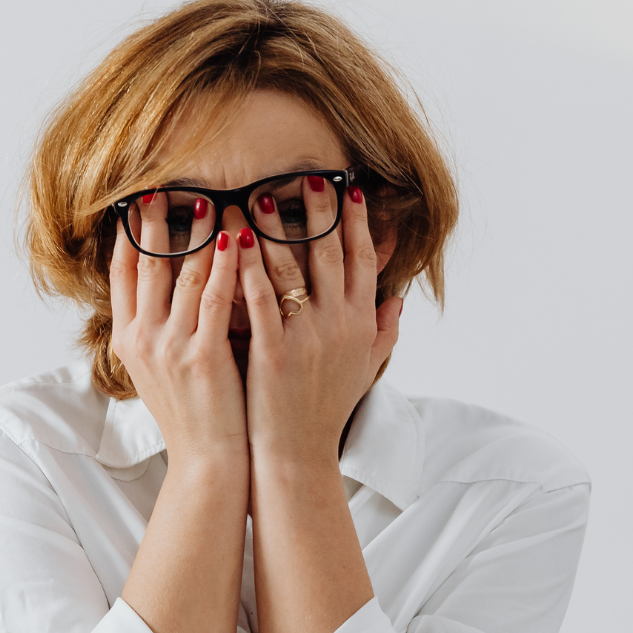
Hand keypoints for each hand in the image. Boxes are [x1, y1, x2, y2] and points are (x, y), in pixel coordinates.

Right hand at [108, 193, 248, 463]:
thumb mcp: (157, 370)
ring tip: (209, 200)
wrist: (208, 462)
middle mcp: (142, 338)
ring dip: (198, 232)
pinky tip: (235, 238)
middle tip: (167, 185)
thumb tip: (163, 286)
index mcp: (127, 340)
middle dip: (157, 221)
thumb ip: (156, 327)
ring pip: (183, 273)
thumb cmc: (192, 414)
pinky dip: (225, 264)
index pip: (122, 272)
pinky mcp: (204, 355)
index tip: (137, 201)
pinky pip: (216, 297)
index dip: (129, 233)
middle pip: (147, 263)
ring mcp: (171, 346)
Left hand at [238, 181, 403, 464]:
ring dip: (275, 229)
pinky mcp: (273, 353)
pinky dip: (247, 268)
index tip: (347, 186)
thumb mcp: (365, 369)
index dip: (356, 221)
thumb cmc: (326, 412)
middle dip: (321, 211)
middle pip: (331, 254)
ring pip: (292, 270)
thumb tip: (398, 296)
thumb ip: (384, 331)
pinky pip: (259, 300)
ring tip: (260, 196)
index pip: (362, 260)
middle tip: (308, 174)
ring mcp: (307, 338)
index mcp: (361, 324)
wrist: (298, 457)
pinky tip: (234, 241)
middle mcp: (339, 325)